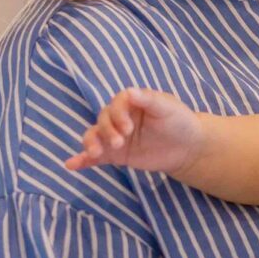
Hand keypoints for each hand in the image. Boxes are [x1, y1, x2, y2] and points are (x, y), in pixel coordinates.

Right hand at [64, 85, 204, 177]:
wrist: (187, 147)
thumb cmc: (179, 120)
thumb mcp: (167, 108)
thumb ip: (148, 100)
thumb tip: (129, 92)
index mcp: (131, 102)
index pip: (116, 104)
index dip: (118, 115)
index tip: (127, 128)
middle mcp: (119, 118)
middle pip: (103, 120)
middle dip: (107, 131)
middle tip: (119, 143)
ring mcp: (115, 136)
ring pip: (95, 136)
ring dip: (91, 143)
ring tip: (95, 153)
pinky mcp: (115, 155)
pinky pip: (95, 157)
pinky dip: (82, 160)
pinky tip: (71, 165)